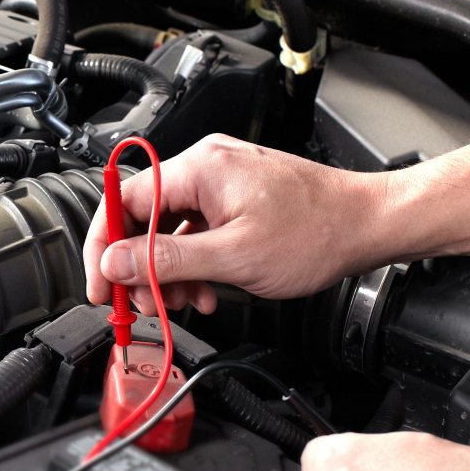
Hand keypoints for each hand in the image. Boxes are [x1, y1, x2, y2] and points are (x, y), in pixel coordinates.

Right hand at [82, 134, 392, 313]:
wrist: (369, 224)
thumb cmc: (317, 232)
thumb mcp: (232, 258)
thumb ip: (165, 260)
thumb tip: (114, 263)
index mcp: (199, 169)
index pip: (123, 201)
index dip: (103, 247)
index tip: (100, 285)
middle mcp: (206, 165)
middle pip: (143, 216)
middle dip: (139, 267)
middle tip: (143, 305)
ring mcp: (222, 180)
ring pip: (170, 227)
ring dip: (169, 270)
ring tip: (185, 301)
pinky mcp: (236, 196)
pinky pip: (196, 228)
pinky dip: (194, 261)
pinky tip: (206, 288)